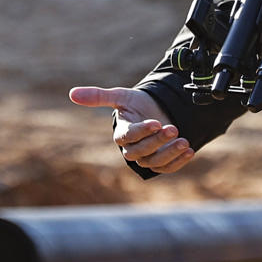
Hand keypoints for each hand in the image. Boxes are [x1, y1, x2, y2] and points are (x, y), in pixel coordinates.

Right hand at [68, 86, 193, 173]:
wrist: (155, 111)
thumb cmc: (135, 104)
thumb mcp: (120, 96)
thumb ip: (98, 96)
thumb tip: (71, 93)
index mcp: (122, 133)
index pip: (128, 137)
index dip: (142, 131)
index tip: (157, 122)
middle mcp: (132, 149)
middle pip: (142, 151)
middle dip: (158, 141)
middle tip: (173, 128)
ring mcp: (147, 157)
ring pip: (155, 162)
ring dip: (170, 153)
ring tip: (184, 141)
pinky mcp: (160, 163)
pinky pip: (167, 168)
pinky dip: (178, 162)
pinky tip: (189, 150)